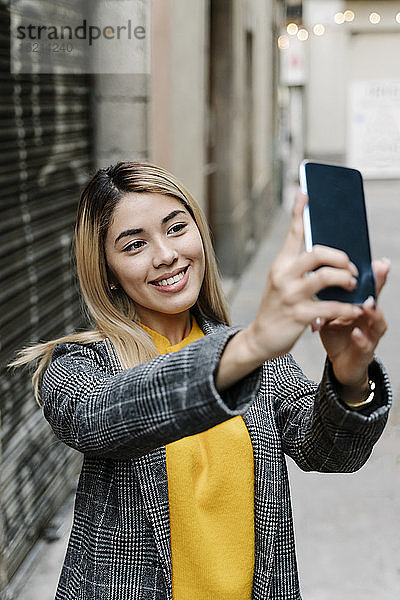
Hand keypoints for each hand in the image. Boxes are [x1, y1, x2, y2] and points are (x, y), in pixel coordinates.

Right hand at [243, 191, 364, 362]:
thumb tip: (326, 255)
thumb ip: (300, 269)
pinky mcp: (299, 315)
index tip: (305, 193)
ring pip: (325, 277)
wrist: (260, 338)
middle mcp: (283, 276)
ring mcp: (290, 295)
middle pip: (316, 253)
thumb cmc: (278, 308)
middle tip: (350, 269)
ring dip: (346, 279)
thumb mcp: (282, 283)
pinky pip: (330, 307)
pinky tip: (354, 309)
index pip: (292, 234)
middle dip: (340, 257)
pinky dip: (347, 308)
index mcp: (281, 265)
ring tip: (353, 286)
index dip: (299, 212)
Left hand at [319, 259, 388, 389]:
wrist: (340, 362)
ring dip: (374, 313)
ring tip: (368, 304)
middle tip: (377, 272)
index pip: (369, 286)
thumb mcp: (330, 310)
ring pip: (377, 323)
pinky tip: (356, 333)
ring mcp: (370, 335)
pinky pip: (365, 346)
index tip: (376, 260)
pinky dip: (361, 339)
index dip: (374, 273)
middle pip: (377, 299)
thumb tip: (315, 273)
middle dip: (378, 286)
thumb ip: (327, 296)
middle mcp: (368, 318)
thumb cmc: (336, 333)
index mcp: (360, 305)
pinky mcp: (364, 353)